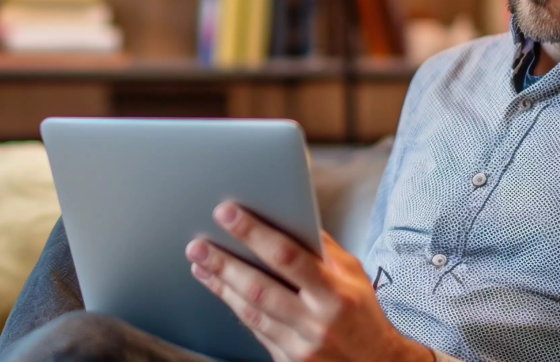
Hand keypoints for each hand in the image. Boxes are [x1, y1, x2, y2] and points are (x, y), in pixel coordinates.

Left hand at [187, 201, 436, 361]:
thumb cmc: (363, 314)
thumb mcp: (353, 276)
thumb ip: (322, 248)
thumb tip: (291, 212)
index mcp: (335, 292)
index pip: (288, 256)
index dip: (254, 233)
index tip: (227, 213)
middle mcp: (317, 321)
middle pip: (260, 288)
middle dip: (224, 264)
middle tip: (197, 245)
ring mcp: (301, 346)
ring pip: (251, 312)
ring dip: (221, 286)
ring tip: (199, 264)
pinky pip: (256, 331)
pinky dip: (236, 308)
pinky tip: (220, 290)